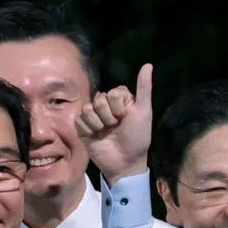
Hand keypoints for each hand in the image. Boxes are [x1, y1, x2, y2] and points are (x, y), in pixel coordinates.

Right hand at [76, 63, 153, 186]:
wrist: (125, 162)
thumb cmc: (137, 138)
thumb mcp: (144, 112)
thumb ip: (144, 88)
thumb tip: (148, 64)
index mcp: (120, 99)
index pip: (112, 92)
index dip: (118, 106)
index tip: (126, 118)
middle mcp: (105, 105)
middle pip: (99, 100)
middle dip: (108, 116)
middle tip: (115, 127)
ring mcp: (93, 117)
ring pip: (87, 109)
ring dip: (98, 124)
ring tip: (106, 132)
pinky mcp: (83, 127)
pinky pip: (79, 120)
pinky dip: (88, 130)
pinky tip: (96, 136)